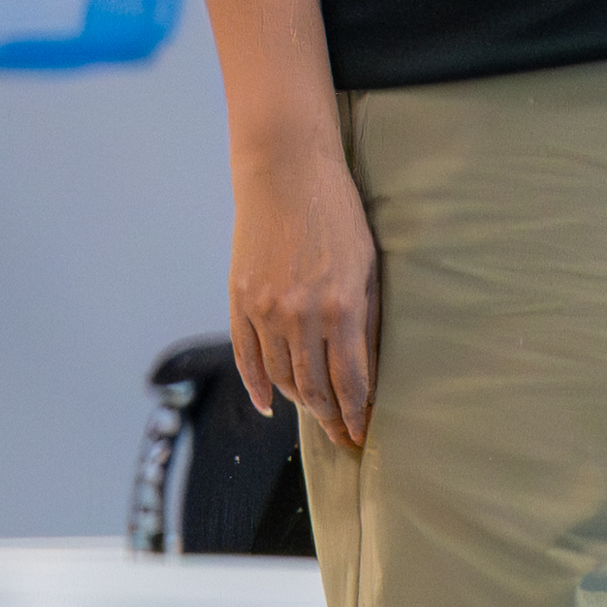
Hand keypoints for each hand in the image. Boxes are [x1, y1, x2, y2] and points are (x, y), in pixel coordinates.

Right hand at [226, 136, 381, 452]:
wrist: (285, 169)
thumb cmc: (336, 213)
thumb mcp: (367, 266)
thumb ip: (365, 320)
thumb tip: (365, 372)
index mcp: (341, 309)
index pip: (349, 383)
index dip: (355, 415)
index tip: (361, 434)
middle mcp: (301, 316)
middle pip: (314, 388)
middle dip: (331, 419)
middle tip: (342, 438)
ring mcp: (265, 310)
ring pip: (280, 378)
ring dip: (300, 402)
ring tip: (316, 414)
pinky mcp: (240, 299)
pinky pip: (246, 357)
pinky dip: (257, 386)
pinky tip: (270, 405)